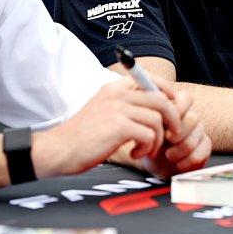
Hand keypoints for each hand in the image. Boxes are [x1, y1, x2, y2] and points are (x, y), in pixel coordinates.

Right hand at [34, 76, 180, 177]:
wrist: (58, 150)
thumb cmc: (83, 136)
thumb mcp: (104, 111)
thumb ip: (126, 105)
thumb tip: (158, 108)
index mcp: (113, 87)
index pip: (150, 79)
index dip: (168, 91)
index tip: (173, 107)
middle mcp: (117, 94)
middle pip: (161, 99)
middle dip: (173, 118)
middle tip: (172, 134)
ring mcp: (117, 109)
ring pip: (157, 119)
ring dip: (158, 139)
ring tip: (145, 149)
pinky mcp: (118, 127)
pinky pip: (149, 135)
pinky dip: (147, 148)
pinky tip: (135, 154)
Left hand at [137, 89, 211, 178]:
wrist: (155, 165)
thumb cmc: (149, 143)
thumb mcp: (145, 127)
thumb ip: (149, 114)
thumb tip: (148, 104)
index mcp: (177, 107)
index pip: (187, 98)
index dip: (176, 110)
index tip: (163, 122)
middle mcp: (191, 117)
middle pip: (193, 118)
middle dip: (177, 133)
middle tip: (166, 141)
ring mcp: (199, 131)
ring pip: (195, 137)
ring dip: (179, 151)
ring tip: (169, 156)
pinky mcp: (205, 147)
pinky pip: (201, 152)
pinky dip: (187, 161)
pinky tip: (179, 164)